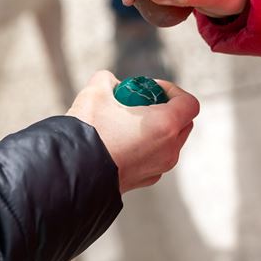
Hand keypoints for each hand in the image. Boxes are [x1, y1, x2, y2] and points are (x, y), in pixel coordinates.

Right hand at [66, 71, 198, 193]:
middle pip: (184, 123)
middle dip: (168, 109)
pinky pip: (156, 158)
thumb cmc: (88, 131)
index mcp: (165, 126)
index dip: (173, 90)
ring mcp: (159, 168)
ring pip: (171, 142)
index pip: (189, 103)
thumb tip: (111, 82)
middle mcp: (169, 150)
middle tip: (141, 103)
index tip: (150, 89)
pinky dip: (147, 147)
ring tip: (128, 122)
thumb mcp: (96, 91)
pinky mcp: (146, 180)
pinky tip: (122, 141)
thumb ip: (108, 79)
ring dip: (158, 129)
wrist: (71, 172)